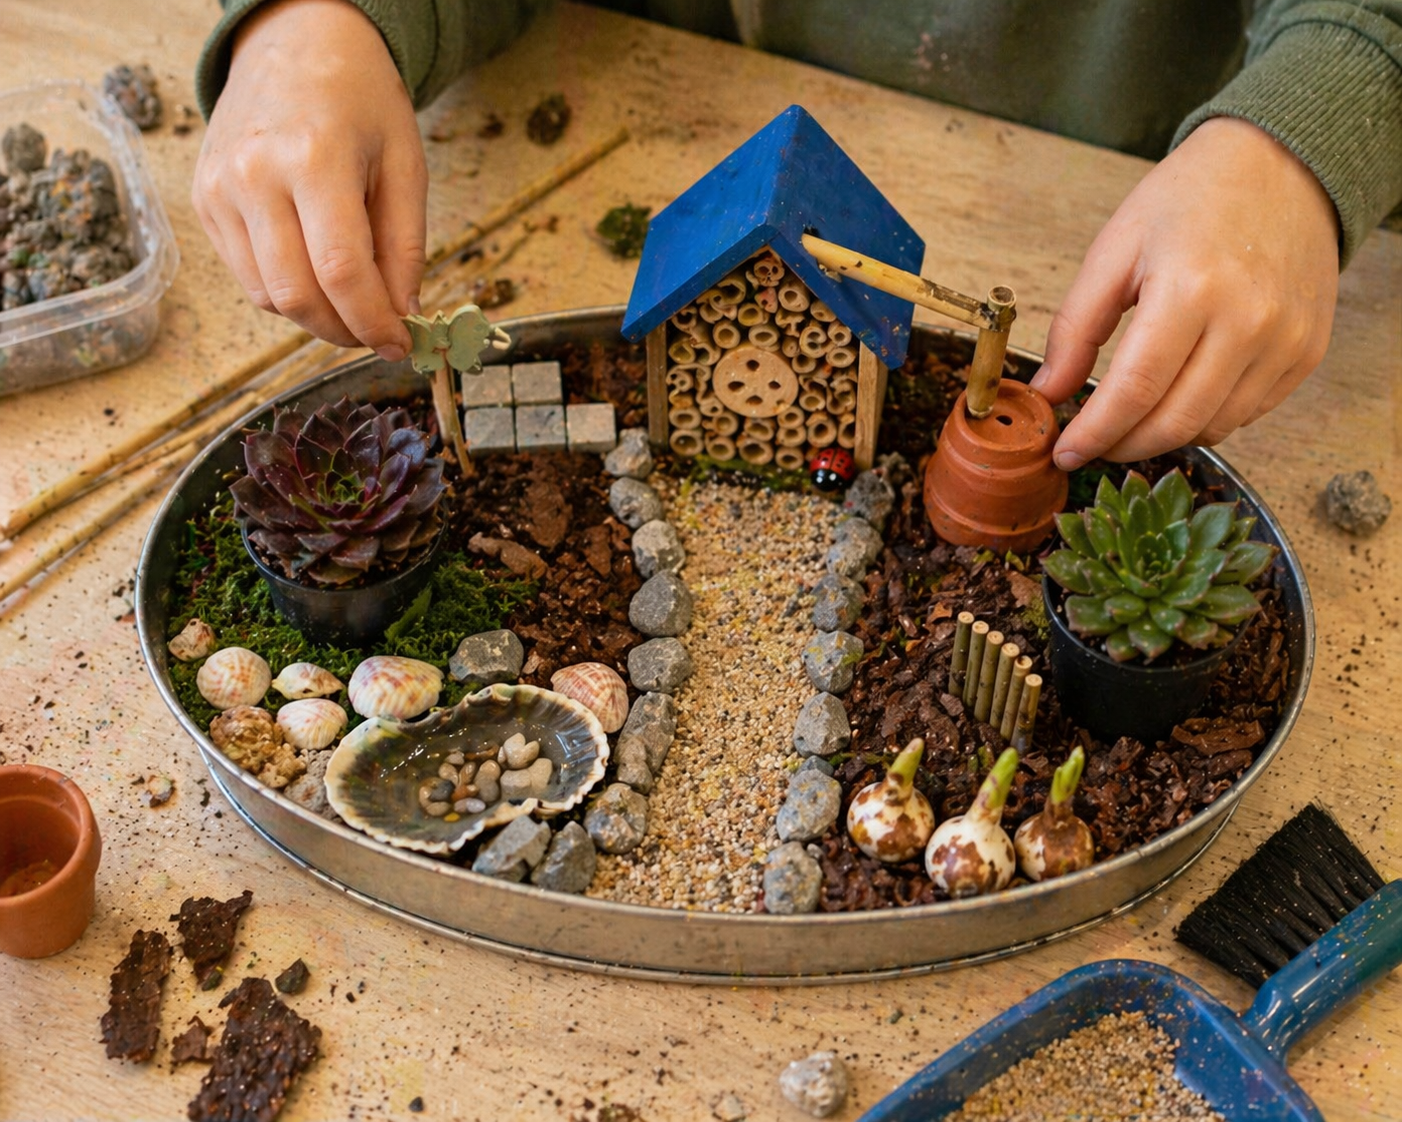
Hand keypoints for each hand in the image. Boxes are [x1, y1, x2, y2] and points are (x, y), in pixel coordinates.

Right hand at [192, 0, 426, 358]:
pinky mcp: (203, 200)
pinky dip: (287, 293)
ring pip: (268, 296)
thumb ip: (405, 246)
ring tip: (351, 304)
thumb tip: (402, 315)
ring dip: (315, 318)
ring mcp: (219, 189)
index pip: (340, 271)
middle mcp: (254, 174)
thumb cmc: (359, 99)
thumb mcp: (405, 163)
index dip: (373, 322)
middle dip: (344, 331)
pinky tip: (316, 274)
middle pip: (297, 295)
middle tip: (377, 333)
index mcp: (313, 158)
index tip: (399, 344)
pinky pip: (247, 276)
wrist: (294, 42)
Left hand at [1030, 116, 1339, 468]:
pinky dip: (1204, 418)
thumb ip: (1075, 327)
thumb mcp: (1115, 250)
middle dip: (1122, 445)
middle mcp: (1249, 322)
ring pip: (1212, 428)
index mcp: (1192, 289)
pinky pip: (1247, 414)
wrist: (1282, 166)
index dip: (1094, 433)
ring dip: (1162, 436)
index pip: (1135, 391)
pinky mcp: (1307, 352)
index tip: (1064, 452)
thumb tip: (1048, 392)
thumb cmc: (1191, 199)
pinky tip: (1177, 396)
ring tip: (1130, 419)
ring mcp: (1285, 341)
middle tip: (1091, 444)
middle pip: (1175, 422)